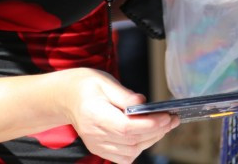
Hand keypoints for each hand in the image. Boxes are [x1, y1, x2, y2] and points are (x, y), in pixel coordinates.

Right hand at [62, 69, 178, 162]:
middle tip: (173, 119)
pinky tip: (148, 135)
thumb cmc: (85, 86)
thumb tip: (143, 103)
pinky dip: (139, 148)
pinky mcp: (100, 149)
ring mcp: (97, 145)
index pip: (126, 128)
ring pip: (130, 152)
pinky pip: (123, 157)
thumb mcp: (105, 81)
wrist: (65, 98)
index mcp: (95, 115)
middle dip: (157, 131)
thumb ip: (125, 95)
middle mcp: (95, 134)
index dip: (150, 125)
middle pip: (132, 141)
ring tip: (164, 125)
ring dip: (151, 140)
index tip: (167, 116)